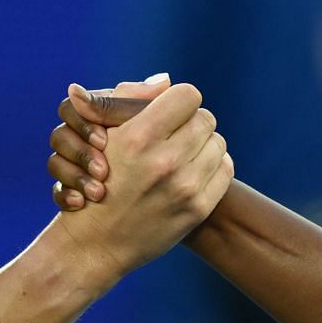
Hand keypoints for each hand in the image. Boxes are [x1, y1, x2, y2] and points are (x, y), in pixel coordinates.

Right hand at [47, 81, 231, 282]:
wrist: (96, 242)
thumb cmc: (96, 180)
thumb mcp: (103, 137)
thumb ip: (129, 102)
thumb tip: (164, 80)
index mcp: (139, 137)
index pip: (187, 96)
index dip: (178, 101)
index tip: (168, 113)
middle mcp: (165, 161)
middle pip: (205, 119)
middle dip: (190, 123)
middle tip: (174, 135)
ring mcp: (185, 187)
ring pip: (218, 143)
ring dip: (202, 145)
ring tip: (182, 154)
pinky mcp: (198, 208)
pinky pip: (225, 170)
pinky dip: (213, 167)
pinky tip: (193, 171)